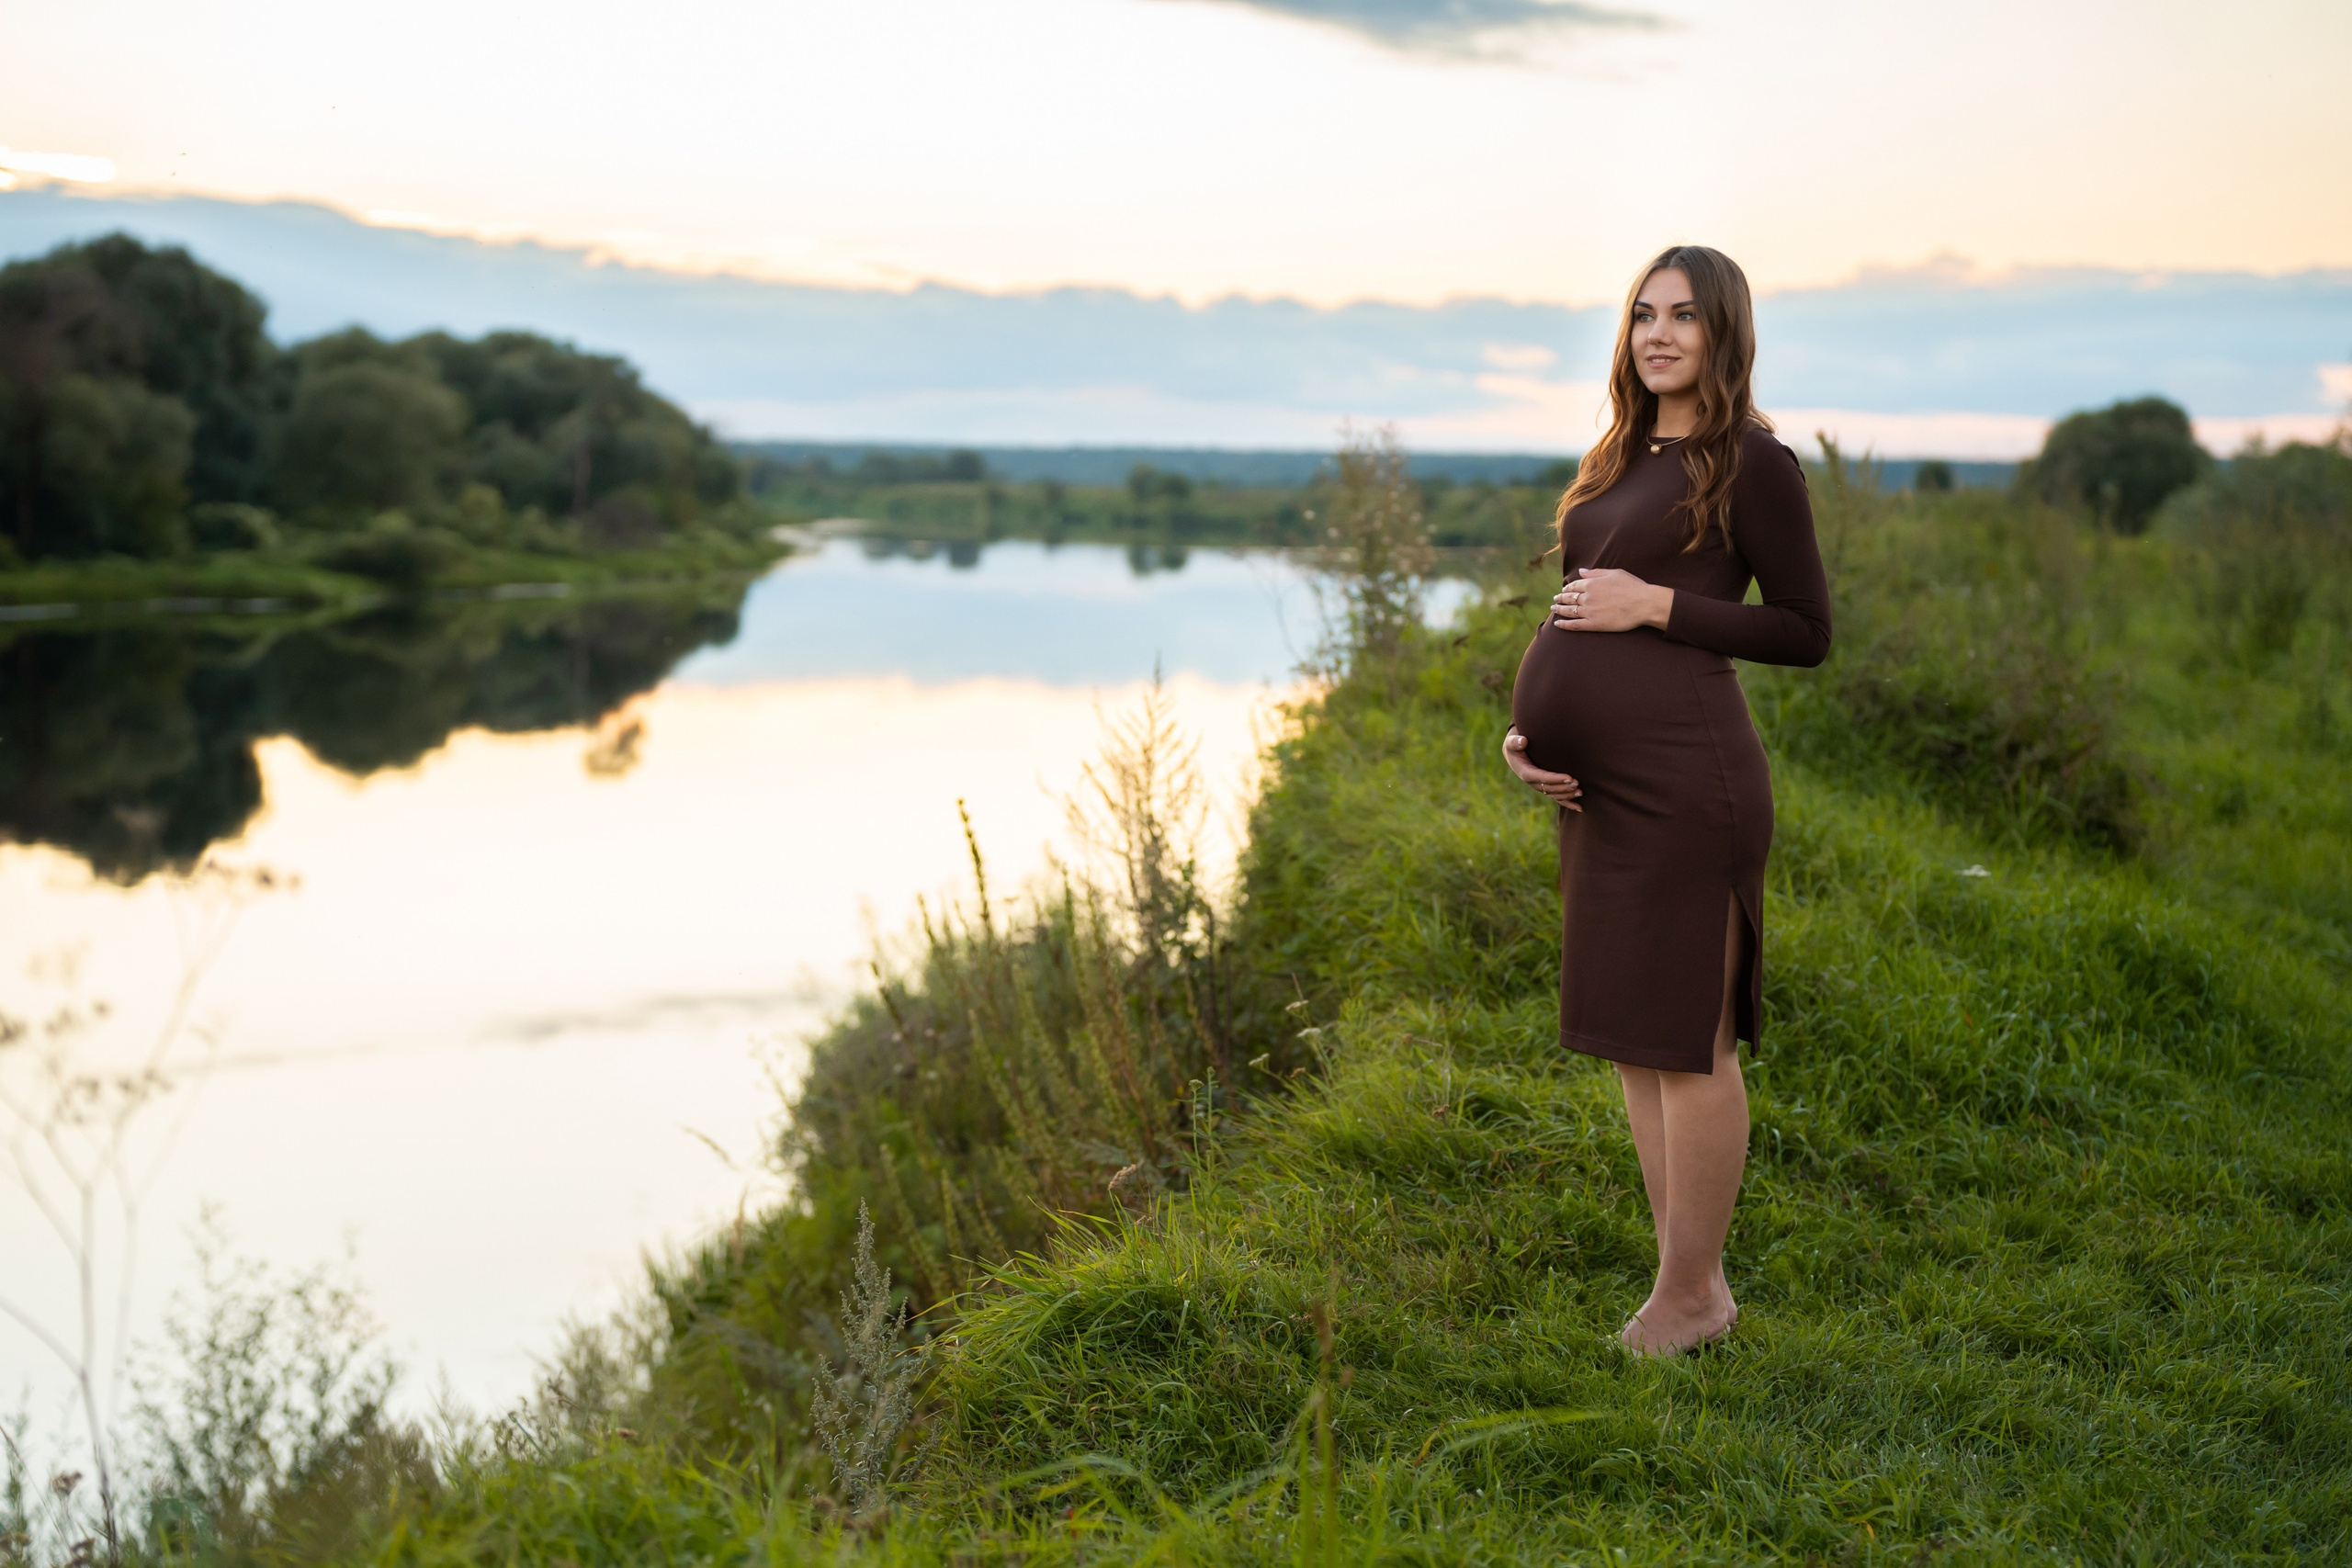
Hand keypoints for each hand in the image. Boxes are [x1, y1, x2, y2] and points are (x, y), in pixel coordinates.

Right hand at [1503, 728, 1581, 810]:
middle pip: (1549, 788)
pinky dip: (1568, 803)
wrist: (1515, 754)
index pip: (1541, 777)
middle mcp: (1532, 782)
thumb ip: (1515, 742)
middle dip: (1563, 787)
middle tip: (1577, 783)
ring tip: (1580, 792)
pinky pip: (1557, 798)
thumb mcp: (1511, 742)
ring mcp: (1540, 787)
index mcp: (1525, 772)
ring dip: (1567, 795)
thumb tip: (1523, 741)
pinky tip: (1580, 807)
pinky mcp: (1546, 788)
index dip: (1555, 779)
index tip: (1569, 777)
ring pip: (1554, 795)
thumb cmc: (1515, 745)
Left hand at [1552, 568, 1673, 632]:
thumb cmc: (1633, 586)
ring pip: (1569, 611)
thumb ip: (1596, 572)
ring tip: (1553, 609)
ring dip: (1559, 610)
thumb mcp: (1614, 573)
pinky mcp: (1594, 624)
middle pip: (1570, 598)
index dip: (1568, 588)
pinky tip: (1557, 624)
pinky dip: (1564, 625)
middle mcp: (1588, 597)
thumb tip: (1581, 571)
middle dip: (1561, 598)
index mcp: (1592, 584)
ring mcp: (1590, 612)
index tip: (1564, 590)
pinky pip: (1575, 625)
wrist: (1643, 604)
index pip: (1575, 586)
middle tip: (1555, 600)